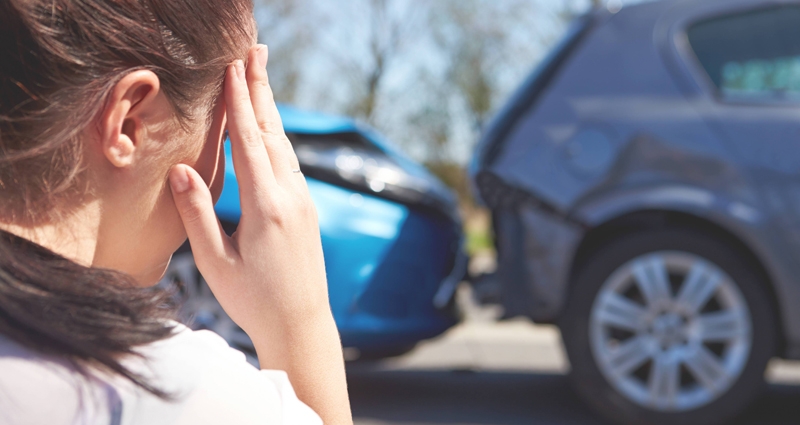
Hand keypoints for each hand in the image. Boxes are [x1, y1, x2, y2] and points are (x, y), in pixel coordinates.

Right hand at [168, 46, 327, 335]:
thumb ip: (198, 213)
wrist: (302, 324)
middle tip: (256, 50)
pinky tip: (270, 128)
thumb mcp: (215, 262)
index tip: (232, 67)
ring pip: (285, 145)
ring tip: (260, 77)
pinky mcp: (307, 210)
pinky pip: (291, 163)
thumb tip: (180, 168)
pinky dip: (277, 137)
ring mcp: (304, 202)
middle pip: (273, 132)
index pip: (250, 142)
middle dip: (261, 89)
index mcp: (266, 207)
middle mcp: (291, 197)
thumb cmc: (253, 300)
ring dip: (270, 109)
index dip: (239, 102)